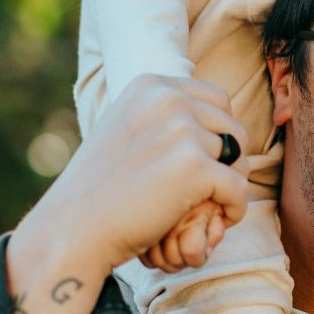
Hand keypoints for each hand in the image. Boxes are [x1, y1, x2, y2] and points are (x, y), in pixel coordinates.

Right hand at [13, 75, 250, 286]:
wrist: (74, 227)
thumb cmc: (99, 188)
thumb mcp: (126, 129)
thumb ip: (162, 116)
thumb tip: (210, 114)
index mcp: (151, 86)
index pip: (217, 99)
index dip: (218, 133)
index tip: (203, 162)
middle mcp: (169, 100)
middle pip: (232, 126)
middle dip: (229, 159)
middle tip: (210, 189)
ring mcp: (183, 131)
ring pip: (239, 158)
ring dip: (229, 185)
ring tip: (207, 206)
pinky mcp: (195, 167)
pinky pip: (239, 188)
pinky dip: (233, 209)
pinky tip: (217, 221)